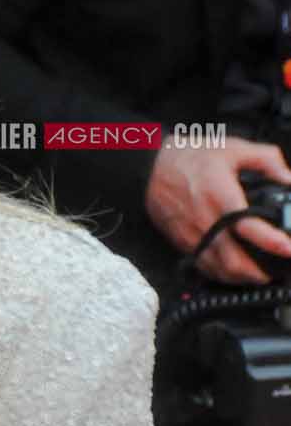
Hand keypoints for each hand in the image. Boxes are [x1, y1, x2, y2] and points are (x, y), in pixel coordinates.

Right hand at [145, 138, 290, 284]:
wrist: (149, 167)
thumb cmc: (190, 158)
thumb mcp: (233, 148)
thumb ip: (267, 159)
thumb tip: (288, 178)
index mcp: (220, 196)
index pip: (249, 226)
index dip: (272, 242)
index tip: (288, 249)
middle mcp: (206, 220)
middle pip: (234, 260)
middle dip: (259, 272)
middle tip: (278, 270)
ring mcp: (192, 234)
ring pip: (219, 269)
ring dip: (242, 277)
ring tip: (260, 275)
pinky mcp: (182, 241)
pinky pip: (204, 266)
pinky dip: (223, 274)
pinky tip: (234, 272)